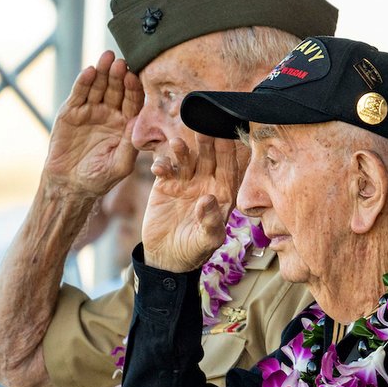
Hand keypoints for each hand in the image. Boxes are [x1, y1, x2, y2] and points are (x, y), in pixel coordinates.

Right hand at [43, 51, 141, 197]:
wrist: (71, 185)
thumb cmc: (100, 177)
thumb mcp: (121, 164)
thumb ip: (130, 145)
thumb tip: (139, 123)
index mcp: (126, 124)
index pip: (133, 102)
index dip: (133, 90)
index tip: (135, 77)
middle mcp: (110, 114)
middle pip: (116, 90)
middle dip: (118, 75)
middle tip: (121, 61)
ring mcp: (90, 111)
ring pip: (98, 87)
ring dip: (102, 72)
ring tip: (106, 58)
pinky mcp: (71, 113)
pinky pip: (79, 95)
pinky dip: (83, 83)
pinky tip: (89, 71)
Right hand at [142, 134, 240, 272]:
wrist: (167, 256)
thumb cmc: (195, 250)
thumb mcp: (207, 240)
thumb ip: (211, 221)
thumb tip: (208, 199)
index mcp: (223, 193)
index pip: (228, 168)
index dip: (227, 153)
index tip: (225, 137)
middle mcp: (206, 183)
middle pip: (209, 157)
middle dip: (207, 143)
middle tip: (203, 130)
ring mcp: (186, 182)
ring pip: (187, 159)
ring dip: (183, 150)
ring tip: (178, 145)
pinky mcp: (165, 185)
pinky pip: (165, 168)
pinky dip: (163, 164)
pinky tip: (159, 168)